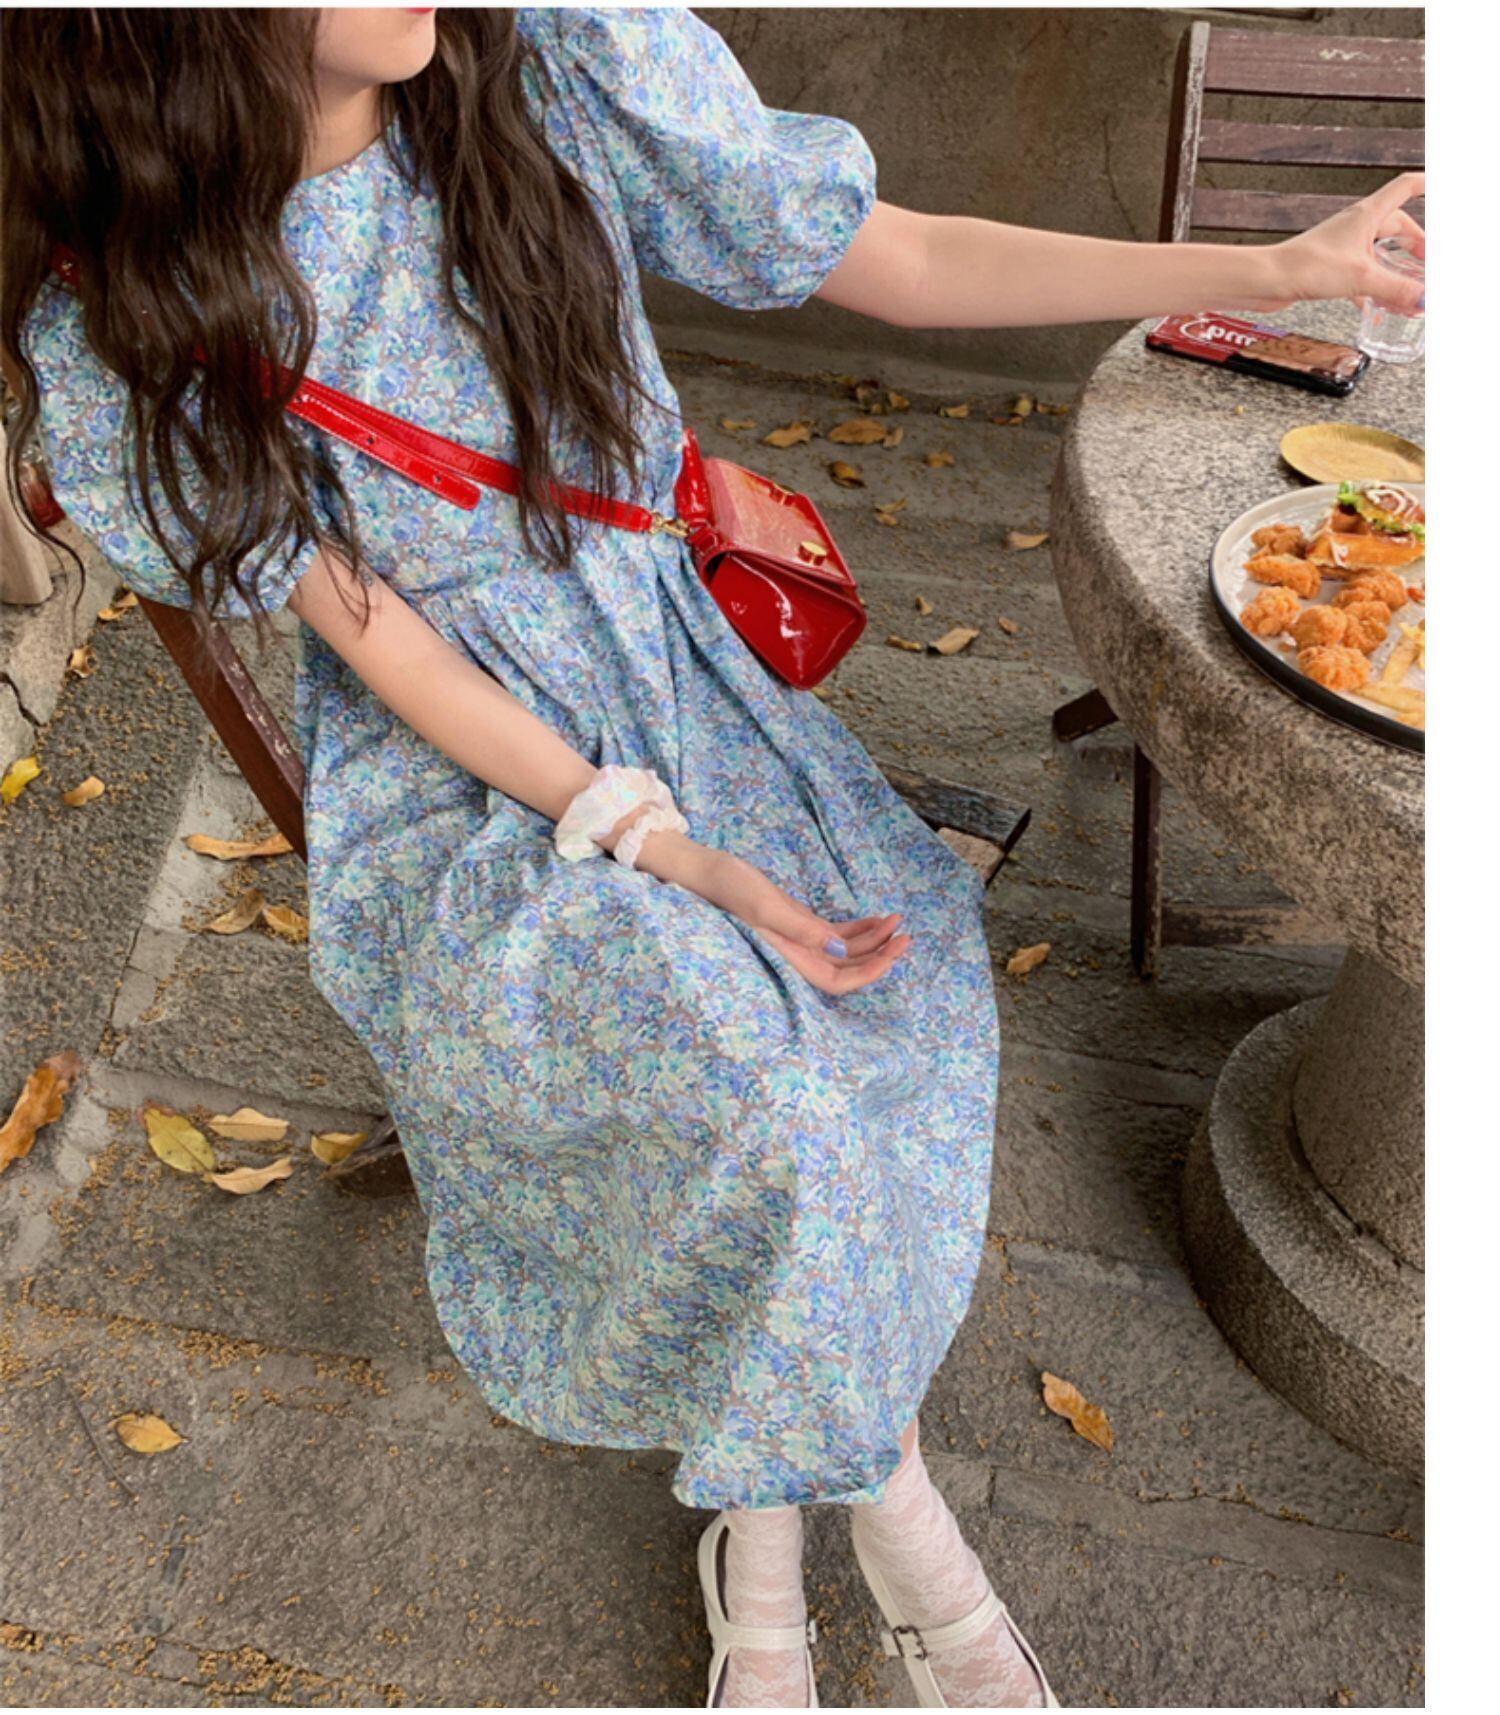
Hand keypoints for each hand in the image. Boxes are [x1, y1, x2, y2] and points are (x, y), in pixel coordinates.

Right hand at [625, 826, 912, 994]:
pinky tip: (876, 918)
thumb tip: (841, 951)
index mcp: (787, 956)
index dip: (870, 972)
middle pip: (846, 969)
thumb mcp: (765, 905)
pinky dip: (856, 928)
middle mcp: (794, 954)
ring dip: (872, 940)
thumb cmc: (727, 887)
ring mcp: (796, 939)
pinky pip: (832, 933)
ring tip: (898, 923)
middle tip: (907, 936)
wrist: (702, 870)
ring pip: (843, 951)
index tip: (895, 950)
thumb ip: (802, 930)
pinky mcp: (795, 922)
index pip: (838, 980)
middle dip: (880, 956)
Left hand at [1257, 171, 1424, 314]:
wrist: (1267, 280)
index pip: (1405, 188)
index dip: (1426, 184)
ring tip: (1410, 291)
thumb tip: (1424, 300)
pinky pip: (1360, 276)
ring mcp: (1341, 247)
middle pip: (1396, 226)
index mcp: (1367, 215)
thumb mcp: (1361, 278)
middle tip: (1428, 264)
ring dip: (1395, 271)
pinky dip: (1373, 289)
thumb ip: (1396, 289)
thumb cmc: (1306, 265)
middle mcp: (1355, 227)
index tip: (1441, 188)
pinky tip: (1378, 308)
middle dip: (1416, 244)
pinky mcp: (1328, 268)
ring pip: (1378, 254)